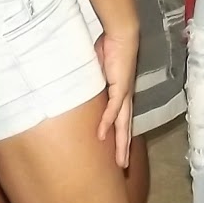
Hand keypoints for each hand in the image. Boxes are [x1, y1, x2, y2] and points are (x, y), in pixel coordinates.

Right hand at [94, 24, 138, 166]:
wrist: (121, 35)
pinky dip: (108, 122)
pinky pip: (113, 108)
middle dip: (124, 148)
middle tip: (123, 167)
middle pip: (125, 127)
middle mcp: (125, 97)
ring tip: (120, 161)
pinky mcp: (120, 87)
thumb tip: (78, 89)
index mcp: (121, 94)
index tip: (119, 151)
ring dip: (121, 143)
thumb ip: (91, 83)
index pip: (122, 119)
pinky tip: (103, 135)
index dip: (120, 136)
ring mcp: (124, 93)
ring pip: (123, 124)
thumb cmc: (109, 49)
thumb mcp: (97, 71)